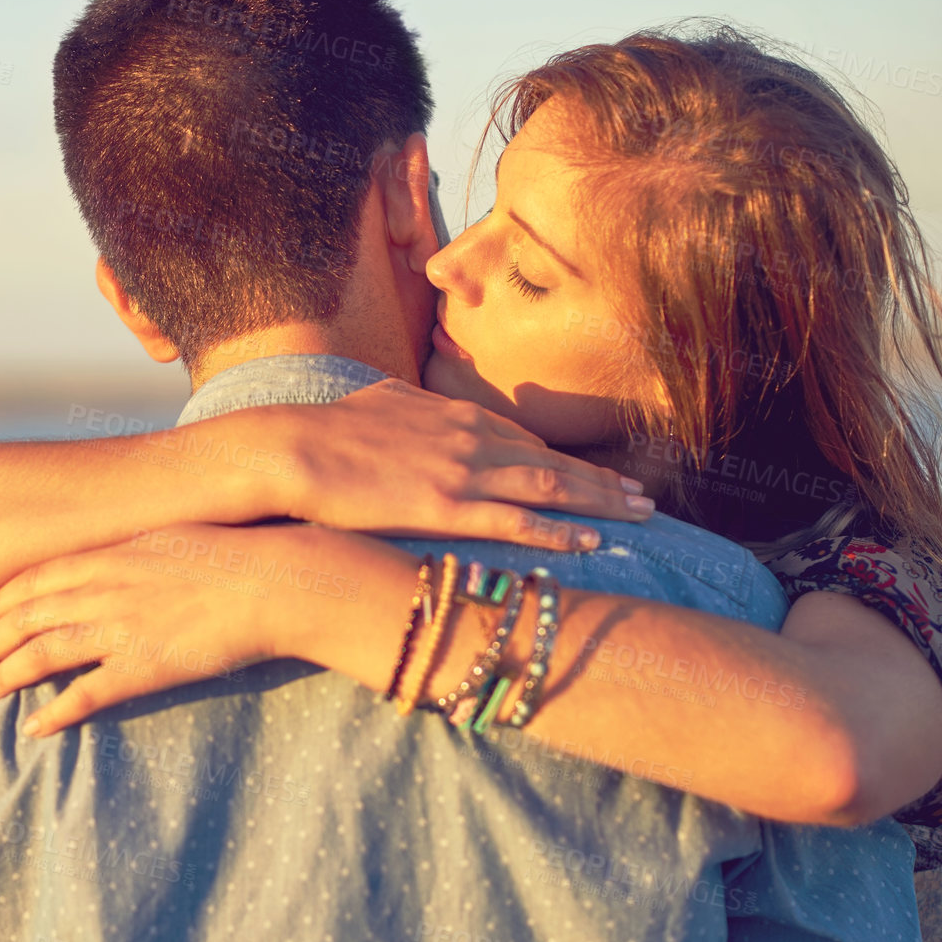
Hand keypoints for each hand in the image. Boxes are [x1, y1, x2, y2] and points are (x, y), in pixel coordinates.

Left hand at [0, 523, 320, 735]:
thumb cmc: (231, 554)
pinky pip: (85, 695)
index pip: (34, 578)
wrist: (272, 582)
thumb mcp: (169, 534)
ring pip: (43, 653)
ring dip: (6, 674)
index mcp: (109, 554)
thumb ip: (130, 546)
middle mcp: (105, 590)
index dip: (1, 601)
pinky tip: (34, 728)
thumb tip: (112, 552)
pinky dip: (54, 712)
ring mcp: (121, 630)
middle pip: (27, 617)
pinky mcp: (144, 668)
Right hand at [272, 379, 652, 548]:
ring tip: (638, 517)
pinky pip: (518, 521)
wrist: (297, 447)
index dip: (571, 464)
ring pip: (550, 488)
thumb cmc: (331, 428)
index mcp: (458, 416)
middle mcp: (473, 439)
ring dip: (600, 504)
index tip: (604, 477)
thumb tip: (422, 402)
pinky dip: (560, 531)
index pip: (530, 443)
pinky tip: (592, 542)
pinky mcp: (447, 507)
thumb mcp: (384, 400)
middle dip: (604, 483)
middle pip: (553, 464)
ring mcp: (464, 473)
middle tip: (644, 500)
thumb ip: (418, 406)